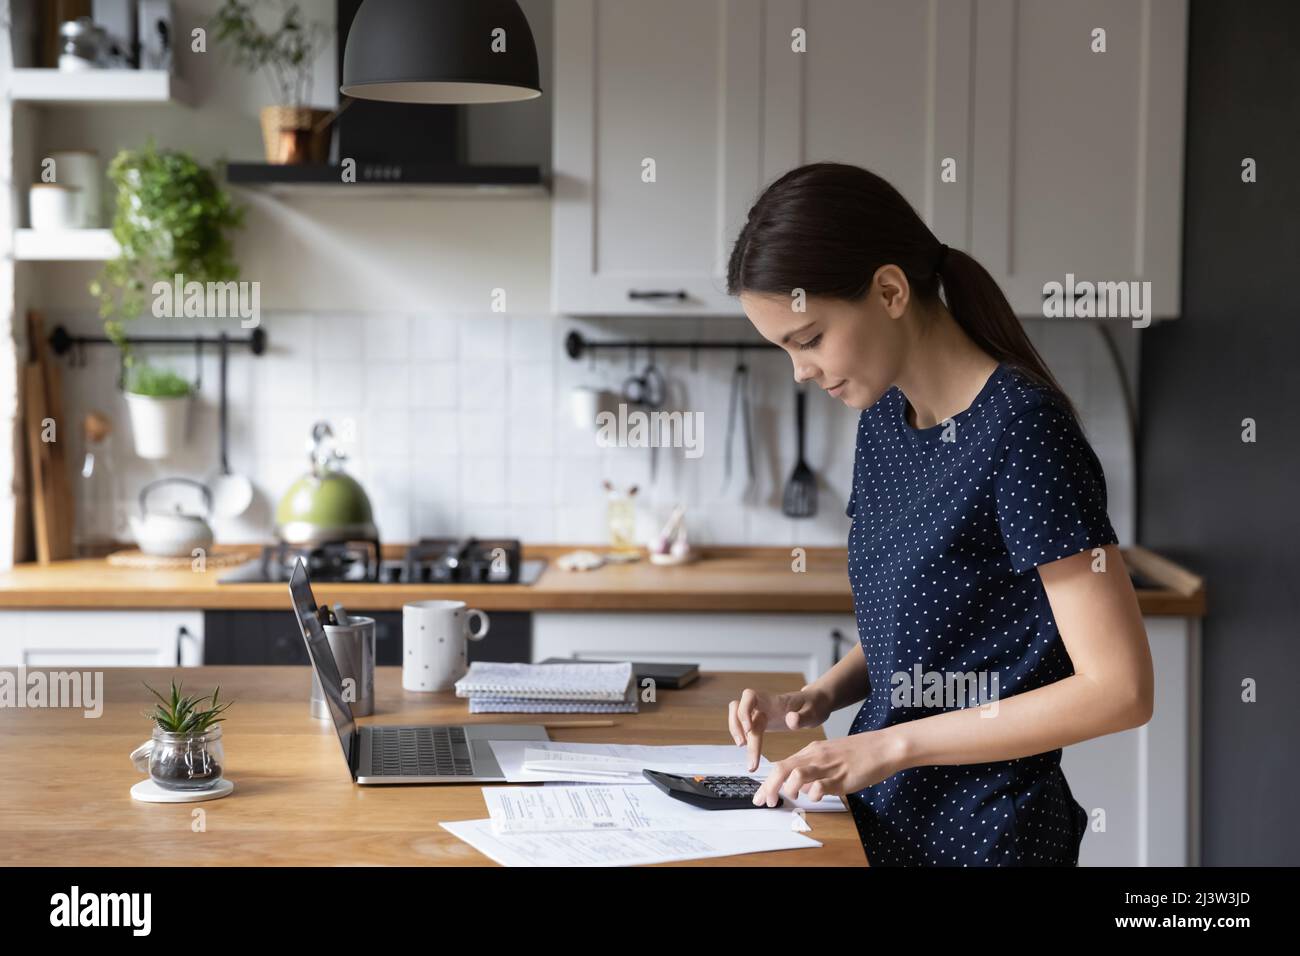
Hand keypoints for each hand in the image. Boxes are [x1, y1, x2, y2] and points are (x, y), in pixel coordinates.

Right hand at [727, 686, 831, 772]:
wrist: (815, 704)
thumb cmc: (815, 706)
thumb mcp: (814, 712)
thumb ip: (802, 717)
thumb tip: (790, 720)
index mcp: (773, 700)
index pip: (749, 696)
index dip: (744, 710)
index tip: (750, 728)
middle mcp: (763, 704)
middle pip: (738, 709)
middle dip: (737, 727)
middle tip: (743, 746)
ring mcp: (760, 712)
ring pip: (737, 717)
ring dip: (736, 731)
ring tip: (743, 748)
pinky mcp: (761, 721)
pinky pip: (745, 727)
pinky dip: (743, 736)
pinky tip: (749, 749)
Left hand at [751, 729, 906, 806]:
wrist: (883, 746)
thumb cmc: (859, 752)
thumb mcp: (830, 757)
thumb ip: (813, 770)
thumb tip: (800, 788)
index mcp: (811, 751)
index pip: (782, 765)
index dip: (768, 782)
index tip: (760, 796)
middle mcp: (816, 756)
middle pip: (783, 768)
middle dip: (769, 787)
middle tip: (765, 802)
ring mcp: (828, 766)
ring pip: (798, 773)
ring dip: (788, 788)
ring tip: (789, 796)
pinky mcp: (842, 776)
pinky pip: (822, 785)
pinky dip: (813, 793)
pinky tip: (815, 797)